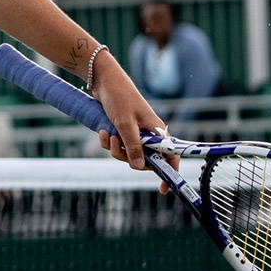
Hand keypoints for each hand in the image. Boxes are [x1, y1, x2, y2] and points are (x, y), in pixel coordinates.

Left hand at [90, 51, 177, 192]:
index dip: (167, 173)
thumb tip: (139, 166)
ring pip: (126, 153)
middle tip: (115, 145)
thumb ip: (133, 146)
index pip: (169, 156)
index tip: (163, 190)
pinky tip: (102, 131)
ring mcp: (134, 132)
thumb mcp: (125, 124)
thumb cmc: (119, 97)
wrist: (103, 79)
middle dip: (127, 157)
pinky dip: (107, 141)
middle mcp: (148, 133)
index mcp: (156, 131)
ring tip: (107, 134)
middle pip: (143, 159)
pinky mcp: (121, 130)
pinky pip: (116, 145)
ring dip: (114, 148)